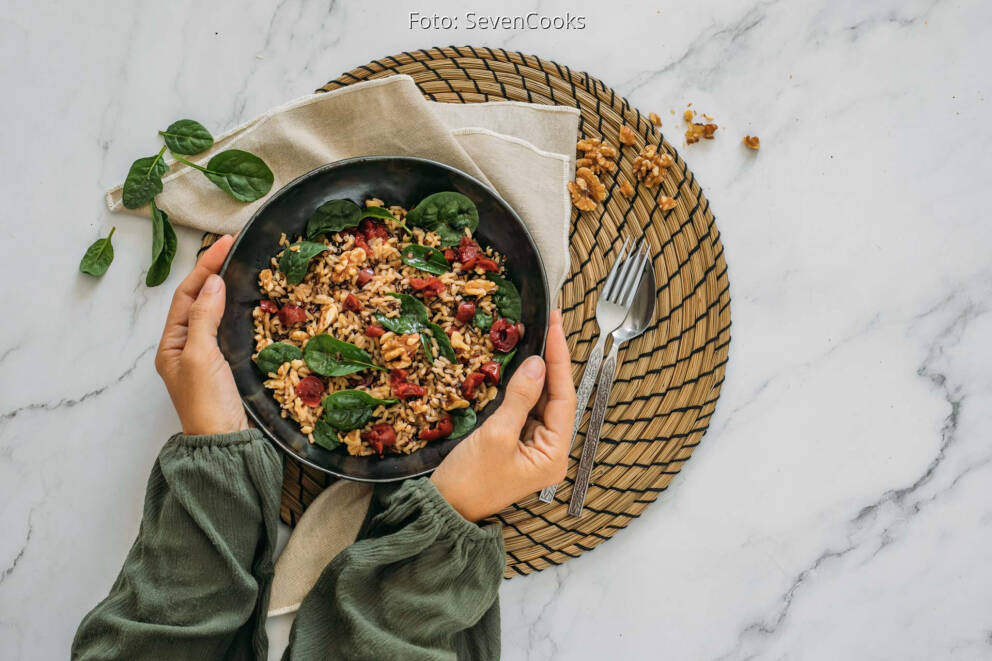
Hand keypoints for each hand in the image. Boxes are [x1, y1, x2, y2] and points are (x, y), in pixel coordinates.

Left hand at [154, 235, 247, 435]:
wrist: (226, 443)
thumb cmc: (208, 403)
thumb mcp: (201, 356)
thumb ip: (204, 318)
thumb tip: (213, 283)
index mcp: (172, 344)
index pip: (187, 295)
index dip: (205, 268)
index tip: (224, 244)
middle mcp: (187, 347)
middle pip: (199, 300)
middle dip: (214, 272)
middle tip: (234, 246)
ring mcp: (208, 357)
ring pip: (215, 313)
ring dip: (227, 289)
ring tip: (242, 265)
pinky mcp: (229, 366)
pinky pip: (231, 329)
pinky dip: (239, 311)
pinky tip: (251, 301)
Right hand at [430, 309, 575, 521]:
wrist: (442, 509)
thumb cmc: (469, 480)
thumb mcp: (495, 435)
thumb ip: (519, 397)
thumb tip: (538, 364)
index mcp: (554, 455)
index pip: (564, 397)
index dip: (560, 358)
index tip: (555, 326)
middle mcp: (551, 452)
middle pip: (556, 397)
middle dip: (552, 361)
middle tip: (549, 323)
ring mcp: (534, 449)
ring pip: (541, 401)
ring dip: (538, 371)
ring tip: (539, 336)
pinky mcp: (517, 445)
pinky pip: (525, 409)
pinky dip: (523, 387)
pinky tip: (520, 365)